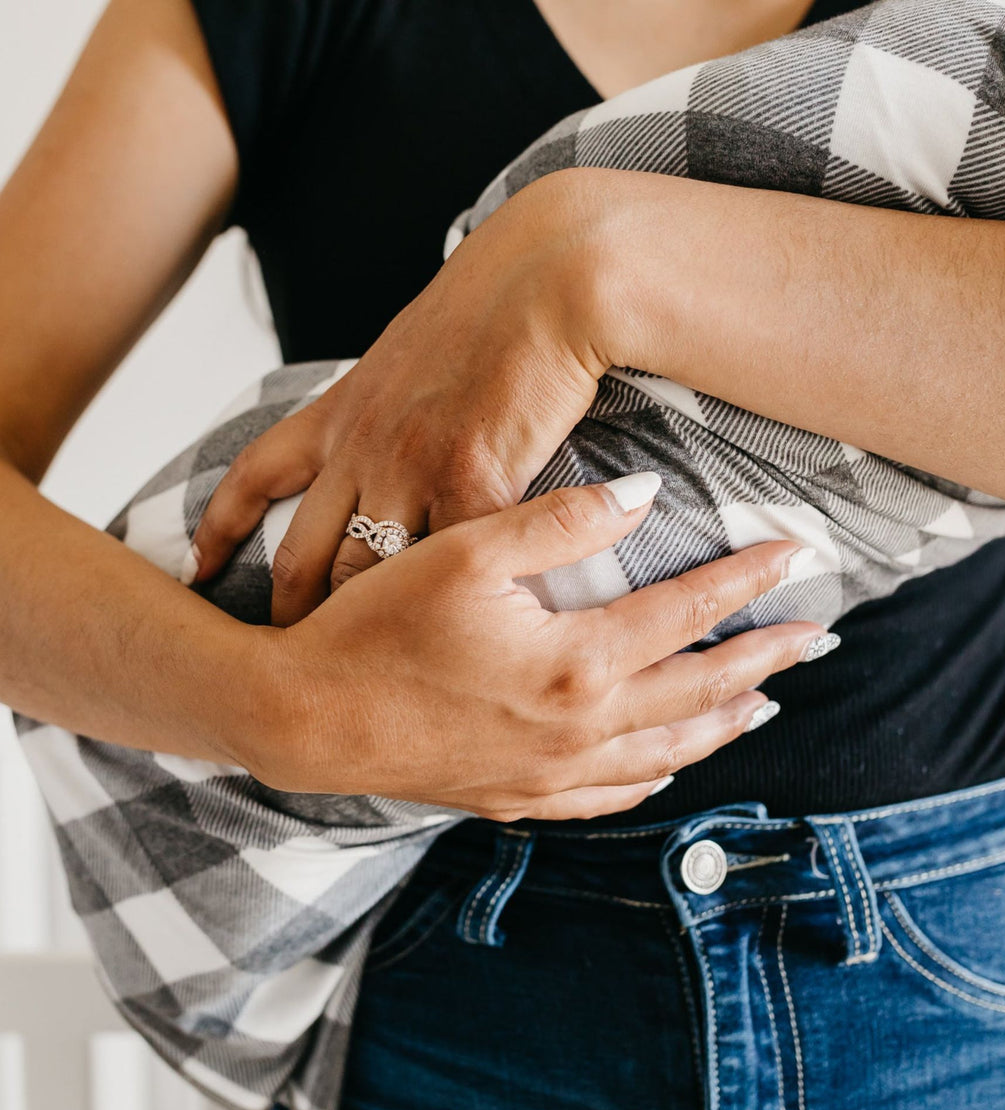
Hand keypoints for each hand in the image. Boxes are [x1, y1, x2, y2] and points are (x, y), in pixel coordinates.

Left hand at [189, 171, 615, 626]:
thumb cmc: (495, 307)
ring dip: (364, 628)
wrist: (551, 278)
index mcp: (343, 410)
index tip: (197, 570)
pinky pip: (456, 565)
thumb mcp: (412, 349)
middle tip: (283, 661)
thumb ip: (390, 400)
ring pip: (368, 575)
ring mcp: (413, 471)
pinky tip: (469, 643)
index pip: (256, 475)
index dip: (222, 528)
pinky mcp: (475, 487)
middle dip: (289, 611)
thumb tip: (394, 423)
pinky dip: (459, 609)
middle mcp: (363, 447)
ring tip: (363, 678)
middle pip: (305, 552)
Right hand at [242, 476, 827, 821]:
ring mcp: (552, 774)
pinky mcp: (520, 798)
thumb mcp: (466, 553)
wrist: (307, 718)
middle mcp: (579, 728)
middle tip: (817, 637)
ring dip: (724, 723)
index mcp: (576, 662)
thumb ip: (564, 523)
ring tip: (766, 701)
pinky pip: (612, 797)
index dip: (748, 580)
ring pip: (668, 752)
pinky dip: (656, 775)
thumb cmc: (377, 626)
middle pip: (700, 690)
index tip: (797, 556)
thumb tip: (648, 496)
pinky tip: (670, 764)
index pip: (688, 613)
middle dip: (766, 659)